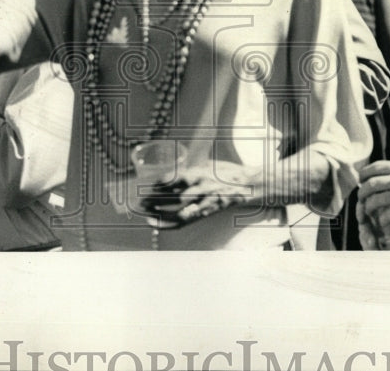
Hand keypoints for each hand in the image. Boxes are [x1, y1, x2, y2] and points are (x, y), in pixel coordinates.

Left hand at [144, 161, 259, 224]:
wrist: (250, 184)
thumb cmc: (227, 173)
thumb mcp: (208, 165)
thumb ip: (191, 169)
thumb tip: (171, 173)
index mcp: (200, 171)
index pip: (174, 177)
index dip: (158, 184)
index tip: (146, 186)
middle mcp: (202, 186)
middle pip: (173, 195)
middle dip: (153, 199)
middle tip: (139, 203)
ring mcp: (206, 200)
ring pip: (178, 209)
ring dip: (159, 212)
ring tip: (145, 214)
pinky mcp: (210, 211)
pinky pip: (187, 219)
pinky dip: (170, 223)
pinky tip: (158, 224)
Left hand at [356, 160, 389, 223]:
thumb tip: (376, 174)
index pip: (375, 167)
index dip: (363, 174)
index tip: (360, 181)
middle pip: (371, 184)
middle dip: (362, 192)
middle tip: (361, 198)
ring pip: (375, 200)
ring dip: (368, 207)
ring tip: (369, 210)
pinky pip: (386, 215)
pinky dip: (381, 219)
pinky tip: (382, 220)